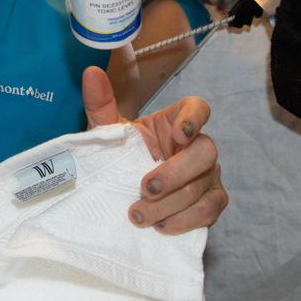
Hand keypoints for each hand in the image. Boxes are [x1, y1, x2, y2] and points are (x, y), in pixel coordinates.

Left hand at [82, 66, 227, 234]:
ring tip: (139, 215)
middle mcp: (198, 147)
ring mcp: (208, 176)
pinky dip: (185, 221)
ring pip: (204, 187)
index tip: (178, 133)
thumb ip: (100, 104)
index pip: (198, 108)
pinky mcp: (210, 203)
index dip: (194, 118)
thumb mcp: (107, 133)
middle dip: (175, 173)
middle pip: (206, 151)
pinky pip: (209, 211)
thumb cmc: (120, 157)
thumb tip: (91, 73)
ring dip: (171, 204)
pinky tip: (161, 227)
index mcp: (175, 123)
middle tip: (145, 189)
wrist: (123, 194)